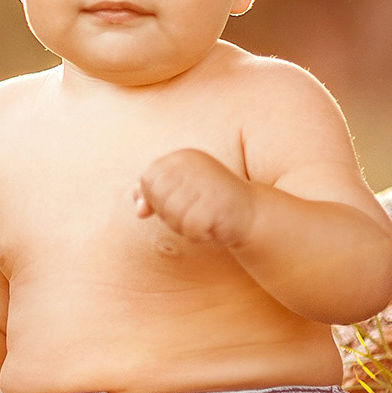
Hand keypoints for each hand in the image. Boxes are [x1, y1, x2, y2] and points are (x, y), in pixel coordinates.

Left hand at [135, 148, 255, 248]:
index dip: (155, 199)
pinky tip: (212, 228)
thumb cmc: (209, 203)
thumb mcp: (179, 193)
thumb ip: (153, 195)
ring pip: (172, 215)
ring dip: (184, 226)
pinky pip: (190, 228)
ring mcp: (206, 182)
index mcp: (182, 157)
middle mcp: (193, 165)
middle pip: (158, 198)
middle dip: (169, 215)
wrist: (251, 213)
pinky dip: (198, 235)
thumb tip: (139, 209)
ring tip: (203, 218)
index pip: (148, 180)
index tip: (176, 203)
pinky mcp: (217, 203)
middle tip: (193, 212)